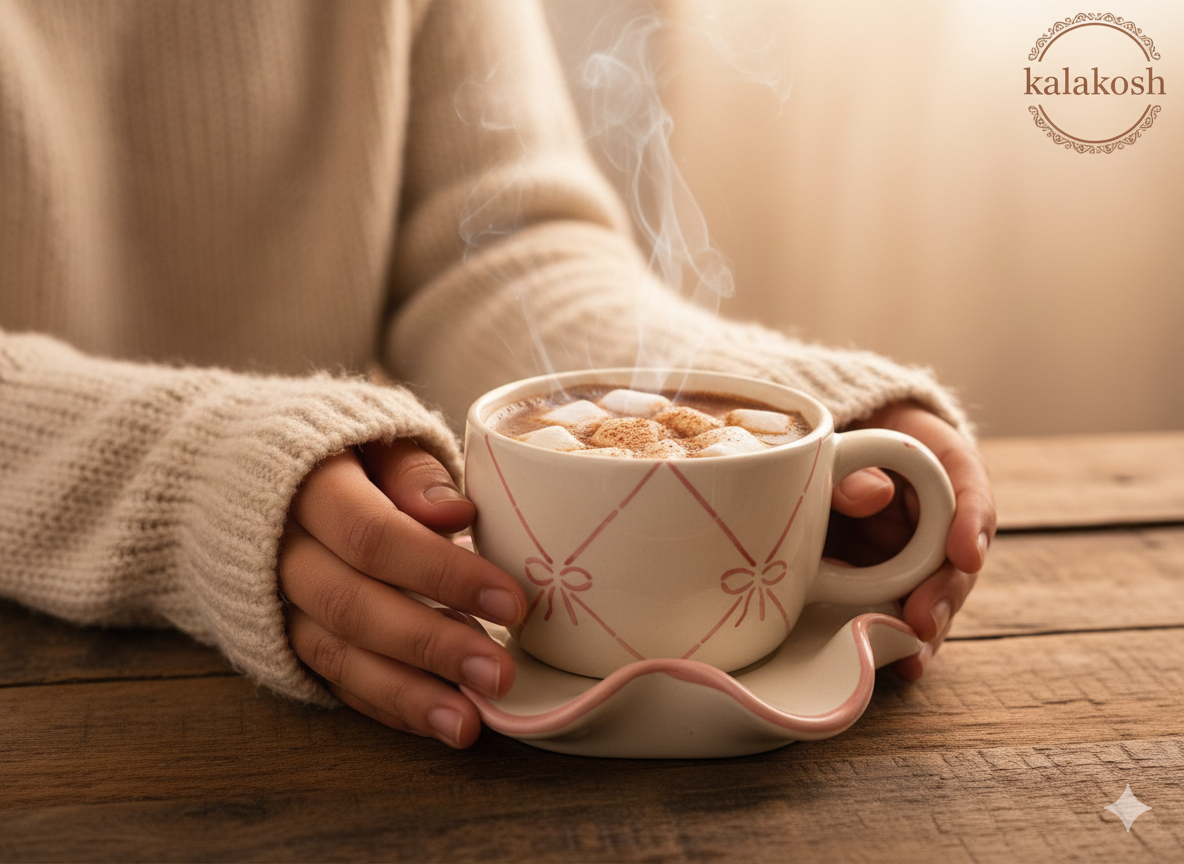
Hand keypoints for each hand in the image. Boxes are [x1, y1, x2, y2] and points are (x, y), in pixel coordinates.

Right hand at [278, 441, 526, 747]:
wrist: (243, 473)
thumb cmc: (342, 452)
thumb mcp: (377, 438)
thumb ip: (413, 472)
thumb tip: (455, 513)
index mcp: (306, 485)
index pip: (373, 535)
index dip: (443, 573)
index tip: (510, 601)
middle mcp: (279, 549)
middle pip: (352, 605)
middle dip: (431, 645)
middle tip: (498, 674)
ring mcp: (273, 600)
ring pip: (335, 654)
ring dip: (406, 694)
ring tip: (467, 722)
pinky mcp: (278, 637)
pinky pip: (329, 678)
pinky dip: (383, 702)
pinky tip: (433, 720)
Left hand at [826, 402, 995, 678]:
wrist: (825, 452)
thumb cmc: (842, 440)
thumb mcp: (846, 440)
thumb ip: (854, 466)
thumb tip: (875, 497)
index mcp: (940, 464)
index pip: (968, 485)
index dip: (971, 523)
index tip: (965, 555)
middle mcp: (940, 516)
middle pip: (958, 557)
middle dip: (944, 593)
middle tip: (922, 619)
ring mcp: (916, 553)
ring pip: (934, 593)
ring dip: (926, 627)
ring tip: (912, 654)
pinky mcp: (890, 581)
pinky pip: (900, 609)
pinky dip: (900, 637)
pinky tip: (899, 662)